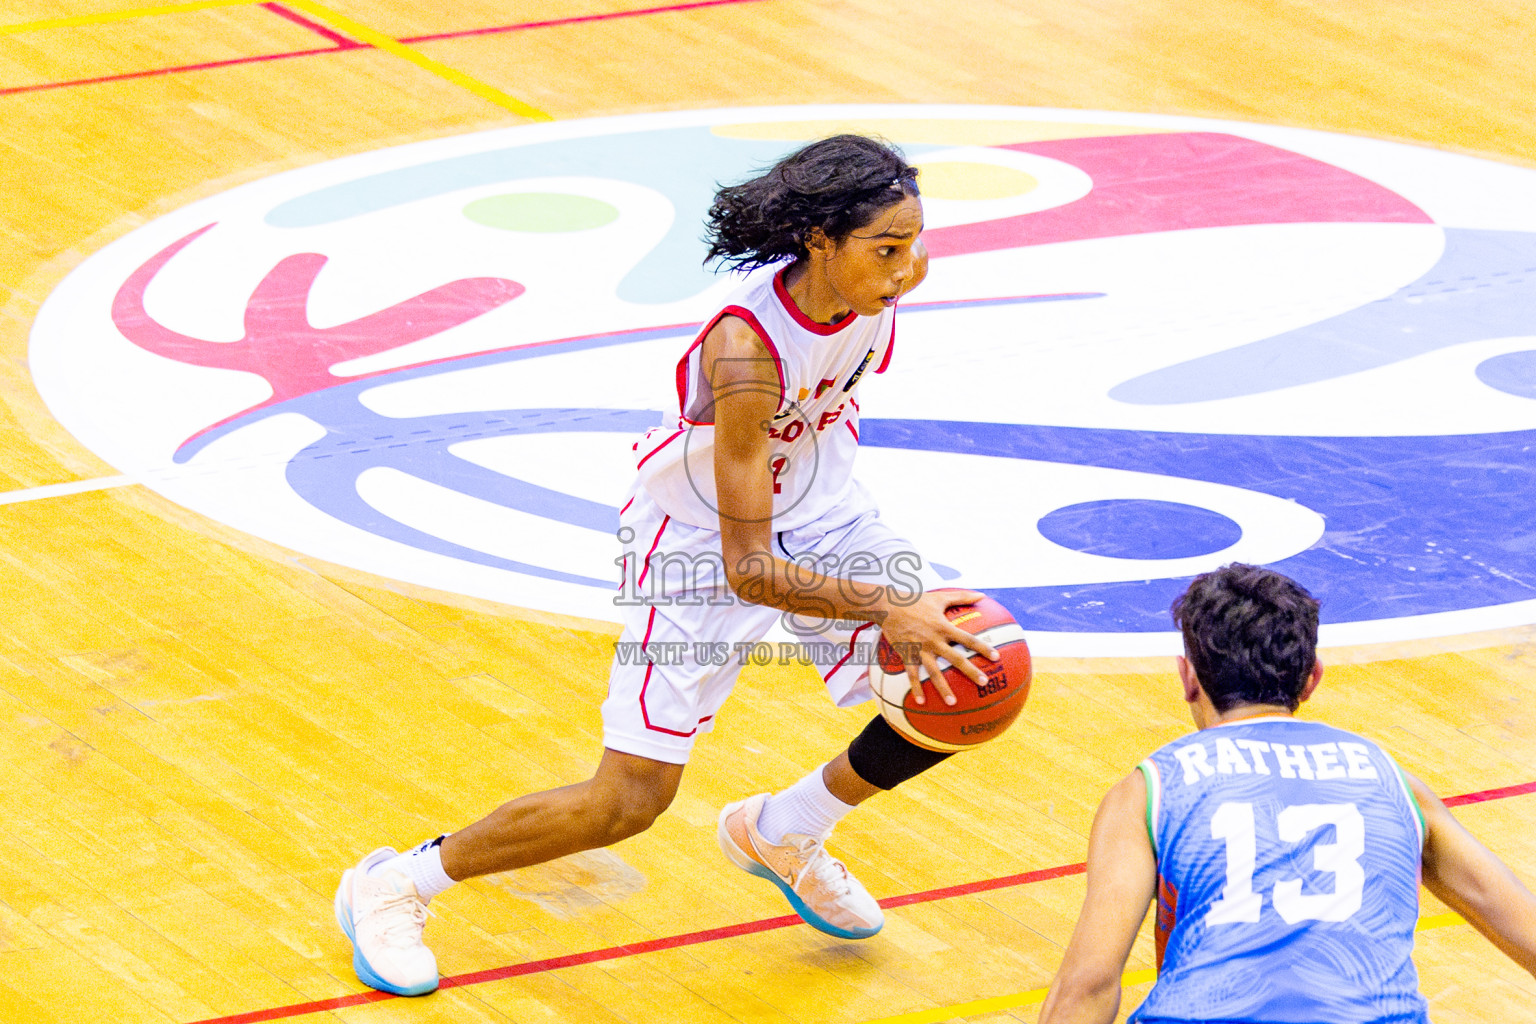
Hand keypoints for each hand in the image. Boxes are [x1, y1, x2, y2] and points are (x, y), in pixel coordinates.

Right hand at [878, 589, 998, 705]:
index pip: (968, 639)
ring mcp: (920, 649)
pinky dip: (916, 688)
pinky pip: (912, 674)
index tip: (996, 657)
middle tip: (984, 683)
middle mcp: (934, 640)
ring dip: (943, 688)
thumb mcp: (940, 596)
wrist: (888, 606)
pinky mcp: (906, 654)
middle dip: (970, 671)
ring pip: (934, 671)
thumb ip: (962, 596)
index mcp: (943, 626)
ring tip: (952, 703)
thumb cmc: (916, 600)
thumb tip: (982, 595)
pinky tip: (921, 702)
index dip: (982, 647)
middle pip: (955, 658)